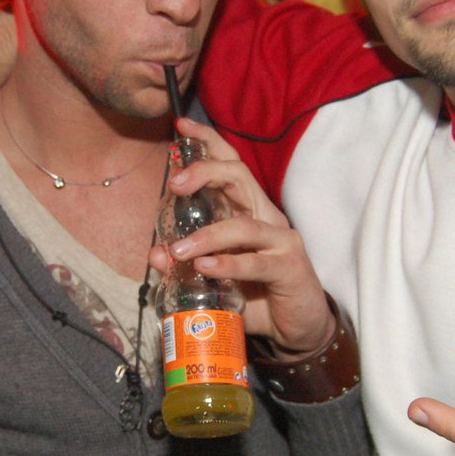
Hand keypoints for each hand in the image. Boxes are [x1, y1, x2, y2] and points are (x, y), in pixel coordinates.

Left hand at [149, 118, 334, 356]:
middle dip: (204, 172)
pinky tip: (206, 267)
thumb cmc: (258, 295)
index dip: (208, 142)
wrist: (299, 327)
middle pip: (238, 177)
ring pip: (243, 225)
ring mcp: (281, 240)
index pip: (230, 165)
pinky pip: (256, 261)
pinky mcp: (290, 267)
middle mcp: (266, 216)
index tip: (180, 128)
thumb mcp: (216, 278)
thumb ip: (187, 265)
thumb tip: (156, 253)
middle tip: (175, 183)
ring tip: (178, 250)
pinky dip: (229, 264)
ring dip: (207, 235)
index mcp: (249, 210)